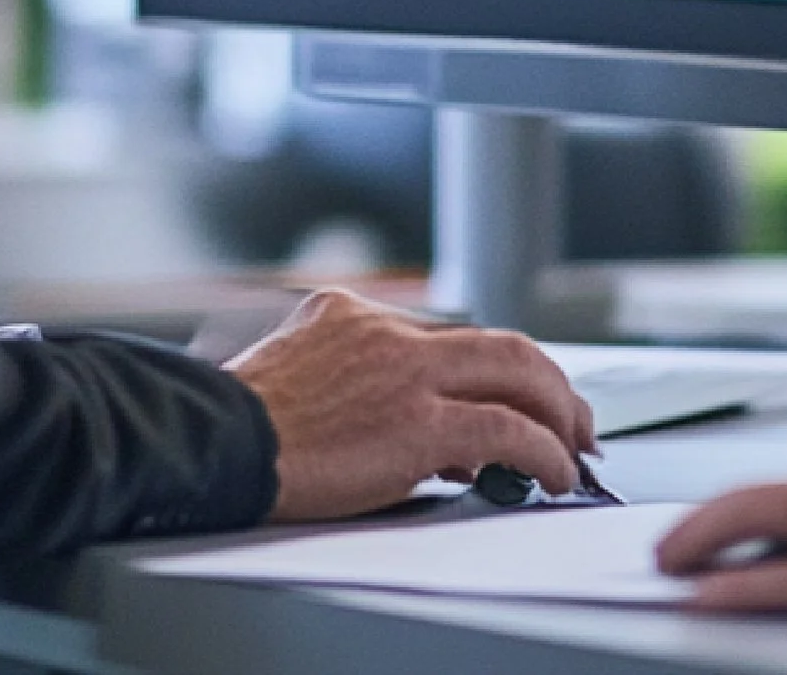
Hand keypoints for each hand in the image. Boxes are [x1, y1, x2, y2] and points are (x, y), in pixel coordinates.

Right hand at [225, 288, 594, 521]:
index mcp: (354, 314)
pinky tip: (554, 472)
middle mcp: (388, 331)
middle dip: (549, 383)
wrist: (209, 444)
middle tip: (574, 417)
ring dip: (558, 412)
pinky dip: (543, 449)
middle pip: (499, 343)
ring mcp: (406, 373)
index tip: (512, 401)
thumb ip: (360, 388)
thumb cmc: (236, 432)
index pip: (447, 338)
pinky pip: (505, 429)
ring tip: (576, 446)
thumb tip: (428, 440)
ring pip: (517, 372)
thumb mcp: (298, 379)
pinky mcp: (415, 422)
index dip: (490, 374)